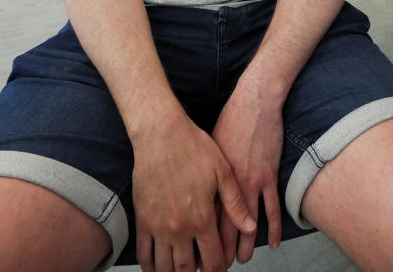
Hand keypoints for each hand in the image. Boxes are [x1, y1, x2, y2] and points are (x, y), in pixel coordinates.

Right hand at [132, 119, 254, 271]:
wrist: (160, 135)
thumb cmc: (194, 148)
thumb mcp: (223, 171)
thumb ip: (235, 203)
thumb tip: (250, 228)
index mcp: (202, 218)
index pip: (213, 259)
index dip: (219, 269)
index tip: (220, 268)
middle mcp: (179, 228)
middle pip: (188, 269)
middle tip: (202, 270)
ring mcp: (158, 226)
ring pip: (165, 267)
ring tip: (182, 271)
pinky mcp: (142, 220)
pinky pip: (143, 254)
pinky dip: (150, 267)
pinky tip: (157, 267)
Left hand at [211, 92, 284, 264]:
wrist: (253, 104)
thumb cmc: (230, 122)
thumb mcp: (211, 150)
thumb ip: (206, 174)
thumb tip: (196, 192)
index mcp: (213, 179)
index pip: (205, 218)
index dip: (201, 238)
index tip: (200, 253)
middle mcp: (229, 185)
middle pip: (224, 226)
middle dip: (220, 250)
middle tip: (219, 266)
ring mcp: (251, 182)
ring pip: (247, 224)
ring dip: (245, 245)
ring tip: (241, 260)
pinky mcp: (268, 177)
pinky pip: (271, 209)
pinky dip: (273, 228)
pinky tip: (273, 243)